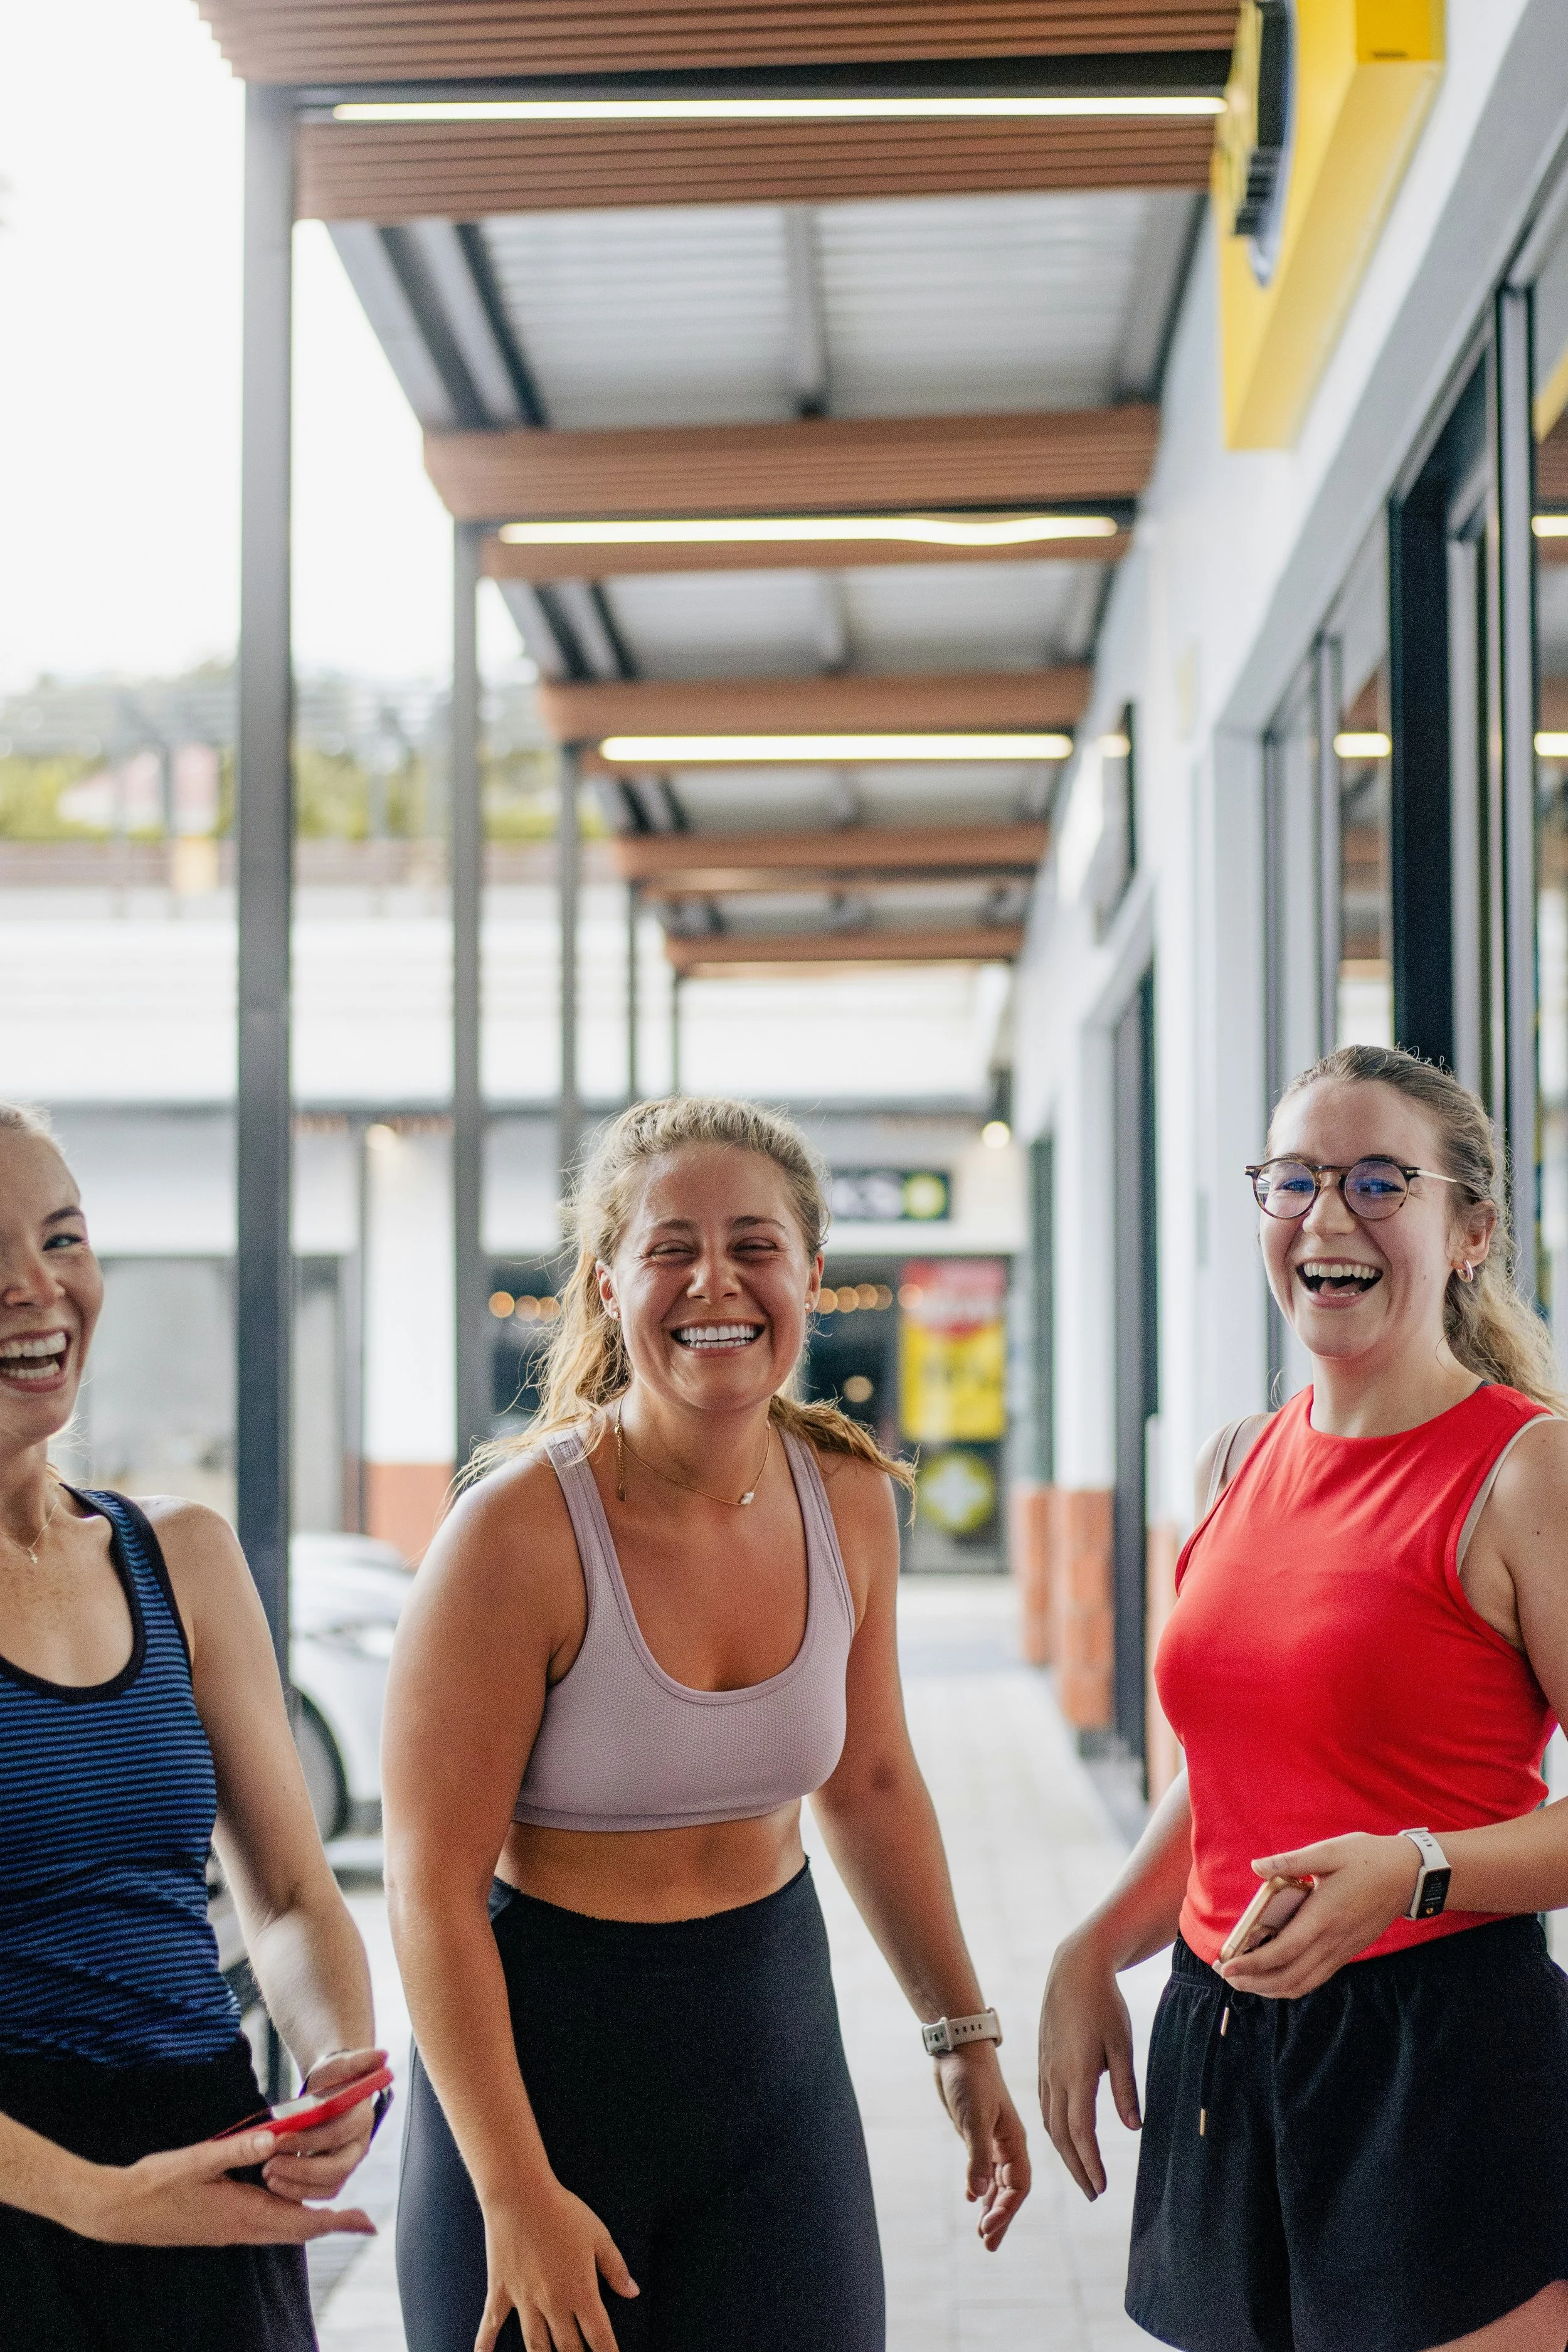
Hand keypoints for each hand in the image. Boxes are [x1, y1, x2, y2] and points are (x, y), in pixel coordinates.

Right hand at [79, 2127, 374, 2246]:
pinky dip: (285, 2217)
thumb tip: (274, 2139)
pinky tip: (288, 2199)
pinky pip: (264, 2226)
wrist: (120, 2211)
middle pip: (298, 2229)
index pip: (301, 2221)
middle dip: (332, 2224)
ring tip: (336, 2211)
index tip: (365, 2224)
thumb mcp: (197, 2159)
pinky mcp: (221, 2226)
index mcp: (241, 2213)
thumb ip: (236, 2149)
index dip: (336, 2223)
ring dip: (310, 2221)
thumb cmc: (157, 2183)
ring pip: (282, 2229)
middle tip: (361, 2220)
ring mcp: (230, 2230)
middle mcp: (241, 2228)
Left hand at [262, 2046, 388, 2205]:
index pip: (338, 2134)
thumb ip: (360, 2059)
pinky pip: (321, 2193)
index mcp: (361, 2119)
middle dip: (301, 2169)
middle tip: (269, 2166)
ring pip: (329, 2185)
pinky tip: (276, 2183)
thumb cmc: (332, 2078)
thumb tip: (382, 2055)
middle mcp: (359, 2145)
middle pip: (337, 2168)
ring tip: (268, 2176)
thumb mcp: (341, 2064)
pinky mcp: (335, 2177)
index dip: (308, 2140)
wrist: (329, 2092)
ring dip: (297, 2185)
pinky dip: (299, 2193)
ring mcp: (348, 2163)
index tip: (278, 2139)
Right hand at [476, 2177, 637, 2351]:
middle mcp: (552, 2303)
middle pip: (568, 2349)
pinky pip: (491, 2325)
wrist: (521, 2194)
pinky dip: (485, 2345)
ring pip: (536, 2346)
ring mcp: (524, 2300)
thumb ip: (615, 2267)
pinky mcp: (500, 2291)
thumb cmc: (563, 2211)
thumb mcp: (598, 2235)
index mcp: (580, 2291)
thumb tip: (633, 2292)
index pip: (599, 2337)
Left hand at [932, 2043, 1030, 2248]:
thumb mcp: (975, 2118)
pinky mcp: (976, 2135)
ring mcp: (992, 2140)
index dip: (1006, 2210)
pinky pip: (983, 2170)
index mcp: (1015, 2140)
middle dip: (1001, 2217)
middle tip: (988, 2246)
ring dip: (991, 2207)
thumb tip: (978, 2195)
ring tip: (983, 2234)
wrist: (957, 2050)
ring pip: (996, 2183)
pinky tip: (974, 2202)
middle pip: (1009, 2190)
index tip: (988, 2228)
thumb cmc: (970, 2079)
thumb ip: (977, 2156)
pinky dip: (981, 2188)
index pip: (1018, 2185)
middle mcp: (1007, 2144)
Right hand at [1038, 1930, 1140, 2201]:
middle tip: (1092, 2192)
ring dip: (1065, 2151)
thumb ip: (1125, 2087)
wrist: (1074, 1968)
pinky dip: (1055, 2127)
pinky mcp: (1044, 2059)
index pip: (1081, 2132)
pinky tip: (1065, 2135)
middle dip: (1076, 2167)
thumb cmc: (1104, 2003)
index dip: (1090, 2163)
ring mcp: (1046, 2068)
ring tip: (1081, 2171)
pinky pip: (1045, 2103)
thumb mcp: (1122, 2044)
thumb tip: (1133, 2127)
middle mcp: (1055, 2076)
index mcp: (1075, 2074)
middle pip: (1061, 2134)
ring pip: (1050, 2121)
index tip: (1101, 2188)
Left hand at [1217, 1834, 1419, 1998]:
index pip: (1283, 1951)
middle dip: (1255, 1982)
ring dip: (1271, 1988)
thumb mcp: (1329, 1851)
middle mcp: (1332, 1940)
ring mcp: (1342, 1950)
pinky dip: (1292, 1984)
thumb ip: (1291, 1861)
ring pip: (1303, 1983)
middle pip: (1289, 1976)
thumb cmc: (1368, 1858)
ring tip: (1246, 1981)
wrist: (1409, 1875)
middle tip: (1228, 1977)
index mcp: (1323, 1915)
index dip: (1253, 1963)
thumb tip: (1257, 1866)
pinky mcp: (1348, 1951)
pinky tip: (1276, 1975)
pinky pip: (1317, 1977)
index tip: (1227, 1966)